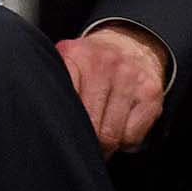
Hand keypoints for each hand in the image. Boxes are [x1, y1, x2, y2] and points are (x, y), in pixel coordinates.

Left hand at [59, 22, 170, 153]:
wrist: (133, 44)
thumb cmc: (93, 64)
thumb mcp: (67, 62)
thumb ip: (52, 86)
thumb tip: (40, 123)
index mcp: (75, 55)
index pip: (62, 104)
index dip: (60, 126)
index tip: (60, 133)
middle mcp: (104, 64)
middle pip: (88, 124)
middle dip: (83, 141)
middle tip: (80, 143)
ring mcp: (130, 78)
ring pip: (111, 135)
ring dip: (104, 146)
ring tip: (100, 137)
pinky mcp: (151, 94)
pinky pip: (132, 137)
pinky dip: (124, 141)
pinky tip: (120, 127)